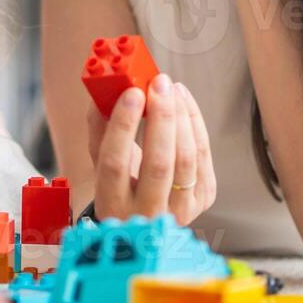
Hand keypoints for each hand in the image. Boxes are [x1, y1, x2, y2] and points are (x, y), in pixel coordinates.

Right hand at [86, 74, 215, 223]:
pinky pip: (203, 155)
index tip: (131, 93)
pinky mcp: (203, 198)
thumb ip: (99, 128)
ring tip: (172, 89)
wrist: (146, 218)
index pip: (115, 163)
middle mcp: (147, 212)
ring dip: (181, 117)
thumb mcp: (99, 162)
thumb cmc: (119, 184)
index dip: (123, 126)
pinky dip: (195, 123)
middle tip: (159, 84)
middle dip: (162, 118)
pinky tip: (184, 102)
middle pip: (159, 163)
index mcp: (112, 204)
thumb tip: (103, 89)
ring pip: (186, 158)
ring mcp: (180, 209)